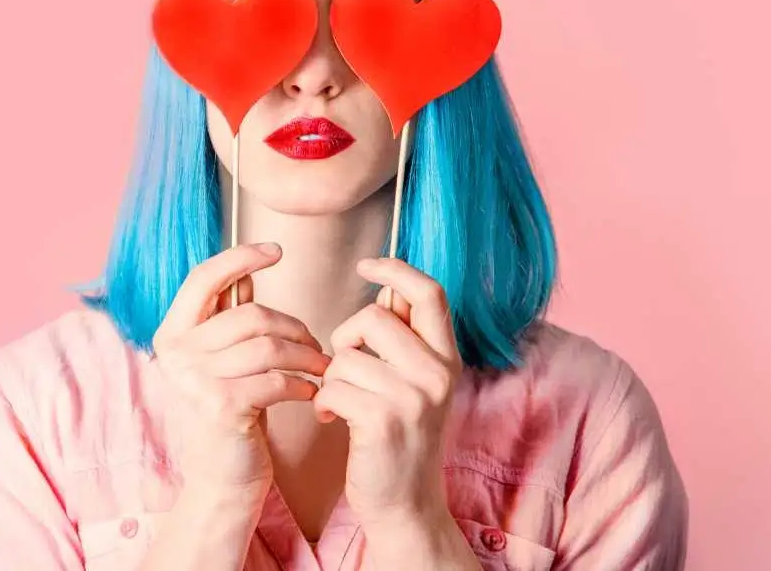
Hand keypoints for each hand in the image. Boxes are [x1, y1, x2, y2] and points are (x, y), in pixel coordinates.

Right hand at [152, 242, 330, 502]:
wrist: (221, 482)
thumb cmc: (230, 414)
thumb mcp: (224, 360)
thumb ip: (228, 318)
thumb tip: (247, 272)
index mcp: (173, 333)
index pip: (204, 277)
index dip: (240, 257)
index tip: (276, 250)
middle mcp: (176, 352)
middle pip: (250, 314)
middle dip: (294, 326)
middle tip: (318, 345)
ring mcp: (194, 379)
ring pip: (268, 346)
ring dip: (306, 356)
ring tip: (321, 368)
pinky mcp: (219, 406)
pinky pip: (275, 379)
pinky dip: (301, 384)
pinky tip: (310, 393)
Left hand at [312, 257, 462, 526]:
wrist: (406, 506)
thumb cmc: (400, 436)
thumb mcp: (416, 382)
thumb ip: (405, 337)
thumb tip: (386, 290)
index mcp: (447, 358)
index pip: (430, 292)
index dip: (396, 269)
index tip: (367, 265)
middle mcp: (437, 374)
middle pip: (374, 317)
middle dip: (346, 338)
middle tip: (346, 367)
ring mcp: (413, 399)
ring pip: (346, 356)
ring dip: (332, 377)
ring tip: (342, 401)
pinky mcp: (383, 422)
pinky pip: (333, 387)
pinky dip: (324, 401)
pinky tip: (333, 419)